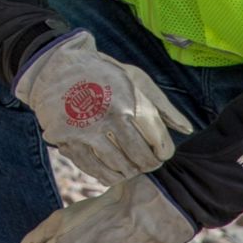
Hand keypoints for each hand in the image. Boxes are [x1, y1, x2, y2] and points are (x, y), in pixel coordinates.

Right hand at [12, 30, 193, 184]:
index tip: (161, 152)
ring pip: (118, 168)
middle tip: (147, 162)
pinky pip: (92, 169)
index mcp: (129, 102)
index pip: (159, 143)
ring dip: (129, 171)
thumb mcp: (136, 80)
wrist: (54, 67)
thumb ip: (162, 106)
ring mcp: (85, 131)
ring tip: (130, 165)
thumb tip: (188, 130)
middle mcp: (108, 119)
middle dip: (148, 164)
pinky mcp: (66, 141)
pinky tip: (112, 170)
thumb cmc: (103, 73)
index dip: (164, 152)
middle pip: (140, 159)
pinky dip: (106, 175)